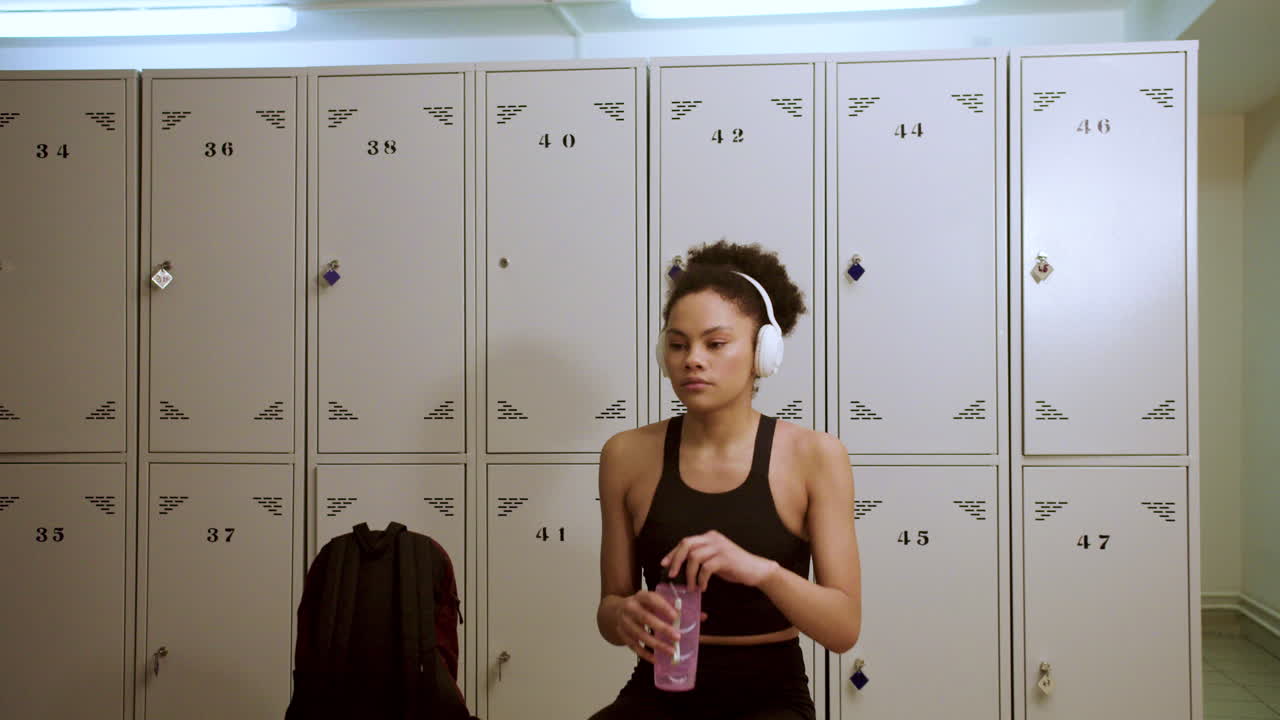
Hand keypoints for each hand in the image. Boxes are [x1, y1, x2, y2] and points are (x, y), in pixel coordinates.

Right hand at [615, 590, 707, 663]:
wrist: (616, 610)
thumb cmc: (643, 606)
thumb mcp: (656, 601)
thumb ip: (677, 608)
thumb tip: (703, 617)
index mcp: (641, 596)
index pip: (652, 599)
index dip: (664, 607)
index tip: (676, 616)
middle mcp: (630, 607)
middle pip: (645, 618)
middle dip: (662, 628)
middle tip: (677, 637)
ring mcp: (624, 622)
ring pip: (639, 634)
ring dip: (656, 644)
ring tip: (671, 651)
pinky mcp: (621, 634)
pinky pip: (633, 646)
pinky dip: (645, 654)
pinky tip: (656, 659)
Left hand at [661, 530, 779, 590]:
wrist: (756, 570)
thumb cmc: (734, 567)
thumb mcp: (715, 559)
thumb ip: (701, 558)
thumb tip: (680, 568)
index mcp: (709, 537)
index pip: (685, 542)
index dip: (673, 553)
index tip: (664, 564)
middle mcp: (713, 538)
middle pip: (686, 544)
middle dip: (676, 560)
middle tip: (672, 575)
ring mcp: (719, 547)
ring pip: (694, 557)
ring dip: (689, 575)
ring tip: (691, 587)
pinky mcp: (725, 558)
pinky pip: (706, 568)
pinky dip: (701, 579)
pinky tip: (703, 587)